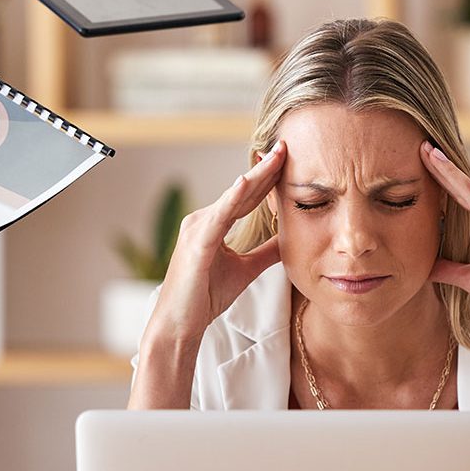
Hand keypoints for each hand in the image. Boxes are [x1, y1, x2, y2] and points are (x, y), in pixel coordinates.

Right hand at [147, 141, 285, 341]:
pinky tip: (246, 182)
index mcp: (214, 224)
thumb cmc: (205, 296)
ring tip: (275, 156)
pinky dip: (232, 198)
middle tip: (286, 146)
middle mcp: (203, 220)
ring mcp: (198, 228)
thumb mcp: (245, 269)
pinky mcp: (197, 242)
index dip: (268, 179)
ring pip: (233, 198)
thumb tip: (290, 238)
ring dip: (255, 176)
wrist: (180, 324)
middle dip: (265, 169)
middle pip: (242, 191)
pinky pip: (219, 216)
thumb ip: (265, 252)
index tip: (288, 159)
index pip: (247, 197)